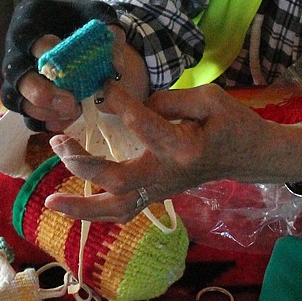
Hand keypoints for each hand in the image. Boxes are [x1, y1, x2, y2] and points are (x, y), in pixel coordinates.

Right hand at [1, 0, 144, 130]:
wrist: (81, 35)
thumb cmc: (84, 20)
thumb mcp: (101, 16)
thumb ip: (111, 34)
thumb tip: (115, 69)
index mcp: (28, 20)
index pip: (27, 37)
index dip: (46, 51)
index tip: (71, 59)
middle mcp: (16, 50)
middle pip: (14, 75)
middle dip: (41, 93)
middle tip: (71, 102)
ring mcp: (18, 76)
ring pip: (16, 100)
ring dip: (45, 111)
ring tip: (74, 110)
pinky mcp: (26, 99)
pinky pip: (28, 118)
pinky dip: (48, 122)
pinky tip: (70, 118)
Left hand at [44, 83, 277, 222]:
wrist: (250, 156)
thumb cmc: (232, 123)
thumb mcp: (210, 98)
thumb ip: (170, 100)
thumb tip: (134, 105)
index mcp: (183, 148)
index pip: (142, 125)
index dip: (120, 102)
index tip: (104, 86)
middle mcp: (168, 175)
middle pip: (119, 180)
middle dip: (83, 164)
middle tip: (58, 142)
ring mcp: (161, 190)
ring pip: (117, 209)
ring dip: (82, 206)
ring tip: (51, 199)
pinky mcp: (157, 195)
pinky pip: (123, 212)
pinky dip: (96, 214)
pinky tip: (70, 207)